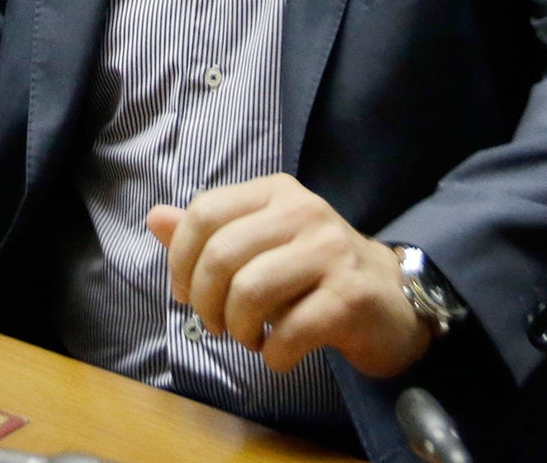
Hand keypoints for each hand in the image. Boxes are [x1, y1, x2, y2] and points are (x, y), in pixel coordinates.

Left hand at [147, 174, 430, 379]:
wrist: (392, 299)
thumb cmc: (315, 272)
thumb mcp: (262, 243)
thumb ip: (209, 233)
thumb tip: (154, 218)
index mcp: (276, 192)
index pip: (204, 212)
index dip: (181, 259)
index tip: (184, 292)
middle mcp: (304, 212)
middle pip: (221, 255)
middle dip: (205, 301)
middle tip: (216, 324)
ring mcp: (330, 252)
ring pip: (250, 291)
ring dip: (237, 329)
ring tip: (248, 338)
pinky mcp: (349, 297)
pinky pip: (289, 332)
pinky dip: (272, 354)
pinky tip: (279, 353)